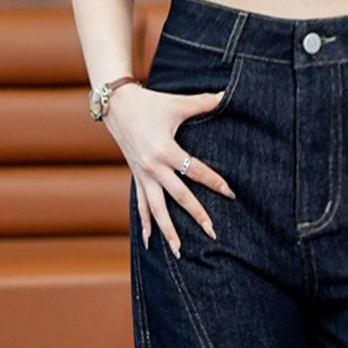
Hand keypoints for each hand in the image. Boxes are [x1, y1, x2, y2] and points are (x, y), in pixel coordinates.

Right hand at [104, 84, 235, 256]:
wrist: (116, 105)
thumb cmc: (149, 103)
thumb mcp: (176, 103)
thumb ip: (202, 102)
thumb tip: (226, 95)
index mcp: (165, 150)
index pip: (195, 171)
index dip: (215, 182)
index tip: (231, 194)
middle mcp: (153, 168)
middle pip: (179, 197)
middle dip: (197, 215)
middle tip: (212, 232)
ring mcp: (143, 176)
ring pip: (156, 209)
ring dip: (168, 231)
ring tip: (179, 252)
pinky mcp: (136, 178)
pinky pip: (141, 206)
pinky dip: (146, 224)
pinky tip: (149, 242)